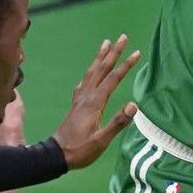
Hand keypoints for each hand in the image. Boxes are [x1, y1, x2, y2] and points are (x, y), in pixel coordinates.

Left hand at [52, 35, 140, 169]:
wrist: (56, 155)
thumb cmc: (80, 150)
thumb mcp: (101, 140)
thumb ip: (118, 122)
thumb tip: (134, 105)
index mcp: (95, 103)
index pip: (113, 78)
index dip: (126, 65)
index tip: (136, 52)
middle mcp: (87, 96)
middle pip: (102, 69)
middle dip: (113, 52)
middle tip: (122, 37)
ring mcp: (80, 99)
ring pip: (91, 72)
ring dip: (100, 57)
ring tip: (106, 43)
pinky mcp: (76, 105)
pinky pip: (84, 82)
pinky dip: (90, 72)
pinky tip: (90, 73)